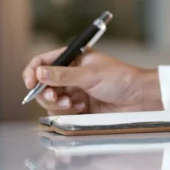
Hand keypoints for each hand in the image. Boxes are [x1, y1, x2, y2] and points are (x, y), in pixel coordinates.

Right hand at [22, 48, 162, 114]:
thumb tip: (39, 72)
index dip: (33, 71)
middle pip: (43, 84)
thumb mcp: (90, 74)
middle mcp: (71, 74)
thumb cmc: (121, 79)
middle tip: (55, 97)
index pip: (44, 61)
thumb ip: (63, 75)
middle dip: (46, 92)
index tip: (31, 83)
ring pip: (50, 100)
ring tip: (72, 104)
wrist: (139, 98)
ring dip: (56, 103)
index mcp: (75, 58)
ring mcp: (74, 90)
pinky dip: (67, 111)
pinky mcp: (78, 106)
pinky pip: (60, 112)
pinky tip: (82, 109)